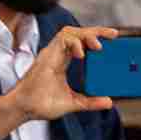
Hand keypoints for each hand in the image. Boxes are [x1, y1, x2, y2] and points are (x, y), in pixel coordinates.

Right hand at [0, 26, 116, 139]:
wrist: (26, 108)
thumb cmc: (42, 104)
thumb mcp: (73, 102)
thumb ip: (91, 101)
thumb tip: (109, 102)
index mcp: (62, 62)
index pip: (81, 43)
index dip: (95, 38)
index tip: (113, 40)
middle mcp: (57, 55)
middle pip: (78, 33)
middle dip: (96, 31)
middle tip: (114, 35)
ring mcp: (52, 53)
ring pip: (70, 32)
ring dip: (87, 34)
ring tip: (99, 45)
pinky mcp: (48, 55)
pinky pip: (62, 39)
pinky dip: (75, 43)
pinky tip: (82, 54)